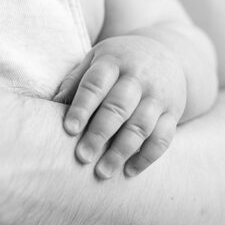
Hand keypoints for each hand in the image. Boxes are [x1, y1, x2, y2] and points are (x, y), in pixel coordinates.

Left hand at [58, 35, 185, 179]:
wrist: (167, 52)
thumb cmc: (120, 62)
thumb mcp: (96, 59)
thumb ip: (75, 80)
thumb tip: (51, 105)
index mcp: (113, 61)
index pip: (95, 84)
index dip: (82, 108)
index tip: (69, 130)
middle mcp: (138, 76)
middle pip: (119, 107)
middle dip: (99, 134)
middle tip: (82, 157)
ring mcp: (158, 95)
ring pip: (141, 125)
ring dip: (122, 151)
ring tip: (103, 172)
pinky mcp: (173, 112)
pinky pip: (163, 137)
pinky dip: (147, 157)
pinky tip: (129, 171)